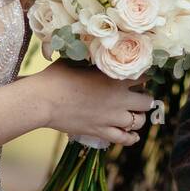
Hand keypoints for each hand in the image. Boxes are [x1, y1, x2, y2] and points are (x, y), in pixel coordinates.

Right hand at [35, 59, 156, 145]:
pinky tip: (133, 135)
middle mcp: (118, 99)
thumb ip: (96, 60)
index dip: (145, 76)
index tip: (141, 76)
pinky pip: (124, 139)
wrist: (42, 100)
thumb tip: (101, 52)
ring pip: (139, 122)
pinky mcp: (100, 131)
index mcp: (116, 78)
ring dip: (138, 117)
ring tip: (133, 114)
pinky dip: (131, 138)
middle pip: (147, 102)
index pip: (145, 76)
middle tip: (138, 96)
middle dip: (144, 98)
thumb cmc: (57, 76)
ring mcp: (111, 118)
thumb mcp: (79, 60)